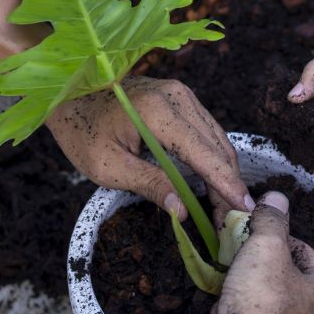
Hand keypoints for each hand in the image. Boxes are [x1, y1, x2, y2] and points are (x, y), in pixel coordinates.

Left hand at [45, 76, 253, 220]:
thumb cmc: (82, 133)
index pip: (204, 153)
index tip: (244, 207)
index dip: (226, 183)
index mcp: (158, 112)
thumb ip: (148, 185)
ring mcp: (182, 95)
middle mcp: (178, 97)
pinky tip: (214, 182)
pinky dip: (214, 158)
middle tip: (231, 219)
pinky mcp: (181, 98)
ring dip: (224, 173)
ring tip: (225, 206)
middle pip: (217, 147)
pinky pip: (207, 131)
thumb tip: (182, 211)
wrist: (69, 93)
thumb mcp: (107, 167)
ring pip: (217, 139)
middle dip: (227, 185)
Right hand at [207, 192, 313, 313]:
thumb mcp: (265, 246)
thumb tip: (276, 198)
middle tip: (242, 264)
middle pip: (288, 288)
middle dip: (263, 273)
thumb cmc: (259, 301)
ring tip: (229, 295)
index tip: (258, 237)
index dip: (280, 240)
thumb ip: (271, 220)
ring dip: (249, 302)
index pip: (307, 256)